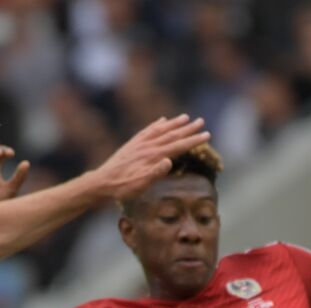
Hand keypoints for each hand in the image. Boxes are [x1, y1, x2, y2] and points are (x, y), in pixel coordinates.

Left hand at [91, 115, 210, 202]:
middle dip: (188, 129)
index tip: (207, 135)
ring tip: (186, 117)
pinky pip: (148, 130)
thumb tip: (169, 161)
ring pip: (161, 130)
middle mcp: (148, 146)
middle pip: (172, 134)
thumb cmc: (123, 187)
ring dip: (174, 123)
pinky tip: (162, 120)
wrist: (102, 182)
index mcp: (153, 156)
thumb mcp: (140, 185)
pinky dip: (157, 124)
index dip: (193, 140)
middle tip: (202, 122)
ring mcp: (140, 143)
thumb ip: (155, 173)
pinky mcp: (133, 144)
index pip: (178, 146)